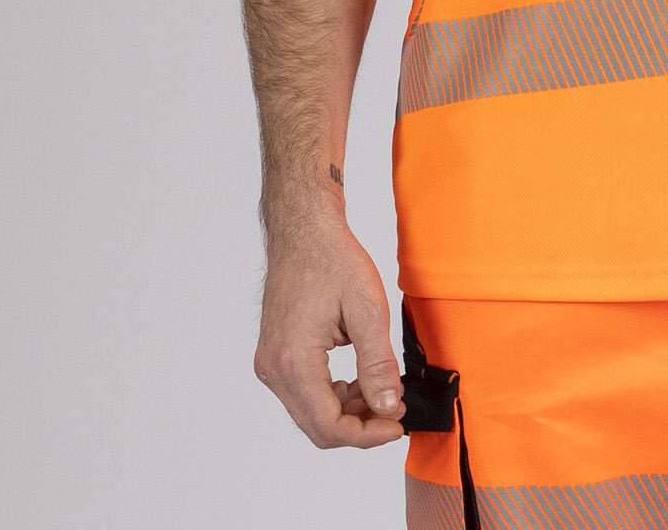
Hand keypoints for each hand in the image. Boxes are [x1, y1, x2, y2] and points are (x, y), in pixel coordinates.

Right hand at [253, 221, 406, 447]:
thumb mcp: (367, 309)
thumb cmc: (332, 260)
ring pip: (310, 413)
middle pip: (317, 426)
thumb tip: (388, 407)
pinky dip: (332, 397)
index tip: (396, 424)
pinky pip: (303, 394)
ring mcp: (271, 364)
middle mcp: (274, 369)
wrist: (304, 232)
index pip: (328, 425)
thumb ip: (377, 363)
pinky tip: (358, 381)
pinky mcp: (275, 356)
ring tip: (381, 392)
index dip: (366, 434)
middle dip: (359, 427)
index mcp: (294, 361)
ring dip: (347, 412)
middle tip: (394, 411)